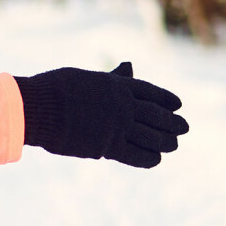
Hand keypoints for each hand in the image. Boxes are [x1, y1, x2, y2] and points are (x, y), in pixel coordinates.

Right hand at [14, 62, 188, 167]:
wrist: (40, 106)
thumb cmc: (57, 88)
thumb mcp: (88, 78)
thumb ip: (112, 78)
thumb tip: (129, 66)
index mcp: (117, 84)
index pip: (150, 92)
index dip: (166, 99)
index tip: (178, 105)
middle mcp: (123, 105)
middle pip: (156, 115)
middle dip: (172, 122)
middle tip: (184, 128)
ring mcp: (118, 126)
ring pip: (151, 136)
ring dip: (165, 141)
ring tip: (174, 145)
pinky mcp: (108, 146)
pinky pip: (135, 155)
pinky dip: (148, 157)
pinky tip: (156, 159)